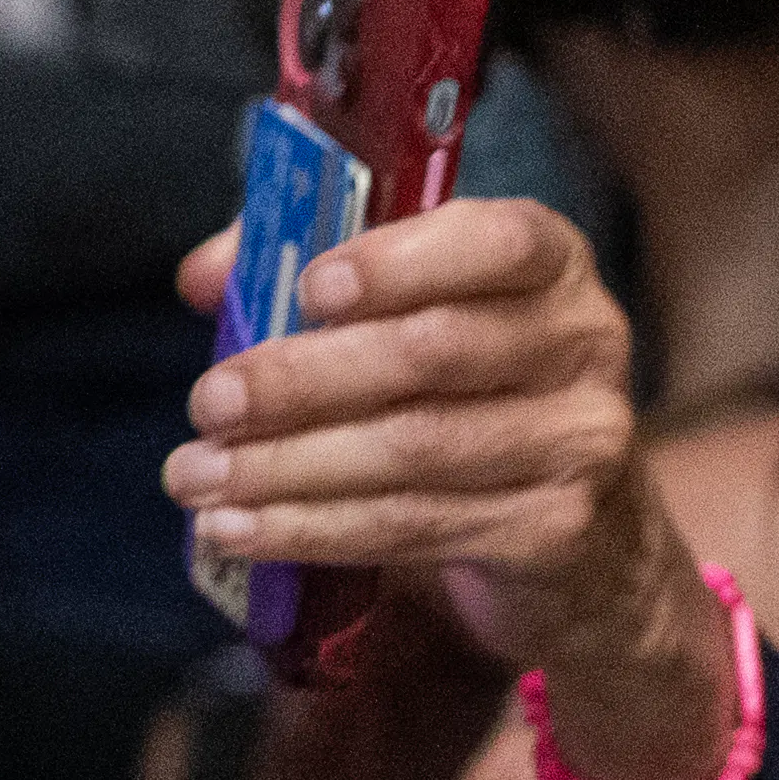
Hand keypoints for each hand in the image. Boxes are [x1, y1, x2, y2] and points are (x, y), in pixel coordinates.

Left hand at [166, 190, 726, 779]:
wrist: (579, 536)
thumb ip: (316, 280)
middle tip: (209, 404)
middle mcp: (582, 343)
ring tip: (196, 478)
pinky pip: (413, 526)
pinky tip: (237, 530)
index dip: (401, 263)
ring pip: (412, 449)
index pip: (497, 242)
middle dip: (302, 379)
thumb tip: (204, 277)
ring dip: (286, 467)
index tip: (310, 289)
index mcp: (549, 265)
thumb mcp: (412, 318)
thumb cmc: (467, 396)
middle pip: (431, 353)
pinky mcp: (552, 529)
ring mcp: (577, 441)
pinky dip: (311, 529)